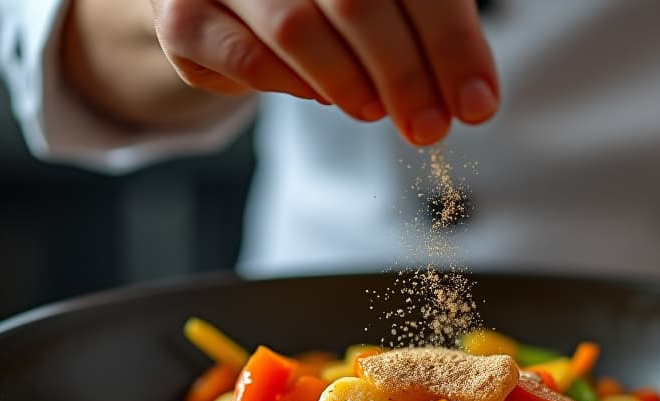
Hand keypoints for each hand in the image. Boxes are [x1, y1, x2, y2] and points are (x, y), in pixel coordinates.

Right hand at [148, 0, 498, 144]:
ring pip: (299, 30)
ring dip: (350, 83)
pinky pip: (246, 59)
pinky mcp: (183, 11)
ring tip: (374, 110)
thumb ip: (425, 27)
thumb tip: (469, 97)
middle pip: (359, 2)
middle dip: (405, 76)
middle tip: (429, 128)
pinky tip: (318, 93)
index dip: (452, 44)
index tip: (477, 105)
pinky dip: (292, 85)